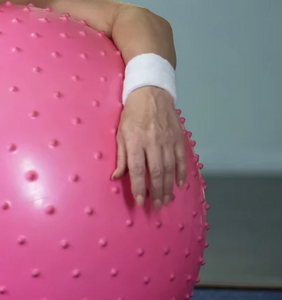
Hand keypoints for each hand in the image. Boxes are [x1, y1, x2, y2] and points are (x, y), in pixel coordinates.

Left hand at [112, 86, 187, 208]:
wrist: (152, 93)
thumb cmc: (132, 114)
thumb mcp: (120, 133)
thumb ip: (120, 157)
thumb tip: (116, 177)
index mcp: (135, 142)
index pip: (137, 169)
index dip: (139, 187)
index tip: (140, 201)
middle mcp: (153, 143)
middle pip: (156, 172)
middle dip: (156, 192)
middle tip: (157, 206)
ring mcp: (168, 141)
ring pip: (170, 169)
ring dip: (168, 187)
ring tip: (167, 200)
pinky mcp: (179, 138)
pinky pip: (182, 159)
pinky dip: (181, 173)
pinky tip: (179, 185)